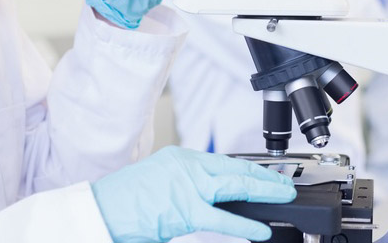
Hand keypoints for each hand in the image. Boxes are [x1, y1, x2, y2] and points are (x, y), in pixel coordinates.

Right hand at [91, 146, 296, 242]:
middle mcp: (186, 166)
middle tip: (288, 183)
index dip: (251, 169)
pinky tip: (262, 230)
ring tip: (285, 197)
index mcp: (180, 158)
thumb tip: (215, 198)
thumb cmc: (125, 202)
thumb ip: (188, 185)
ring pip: (236, 187)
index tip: (269, 174)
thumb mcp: (161, 183)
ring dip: (265, 193)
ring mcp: (187, 186)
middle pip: (236, 169)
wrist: (99, 211)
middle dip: (266, 177)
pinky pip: (222, 218)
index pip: (225, 161)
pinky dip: (245, 224)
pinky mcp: (184, 209)